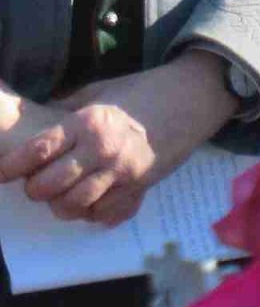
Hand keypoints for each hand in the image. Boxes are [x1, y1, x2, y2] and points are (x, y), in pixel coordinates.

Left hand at [0, 54, 235, 226]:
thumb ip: (66, 109)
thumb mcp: (100, 91)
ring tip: (63, 193)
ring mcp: (122, 172)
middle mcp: (102, 149)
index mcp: (88, 122)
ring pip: (72, 206)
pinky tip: (92, 199)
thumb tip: (35, 122)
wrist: (192, 99)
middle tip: (37, 182)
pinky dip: (91, 212)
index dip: (12, 166)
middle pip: (48, 186)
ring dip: (60, 204)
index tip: (2, 172)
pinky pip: (103, 215)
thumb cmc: (143, 92)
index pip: (38, 151)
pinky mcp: (139, 188)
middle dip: (34, 189)